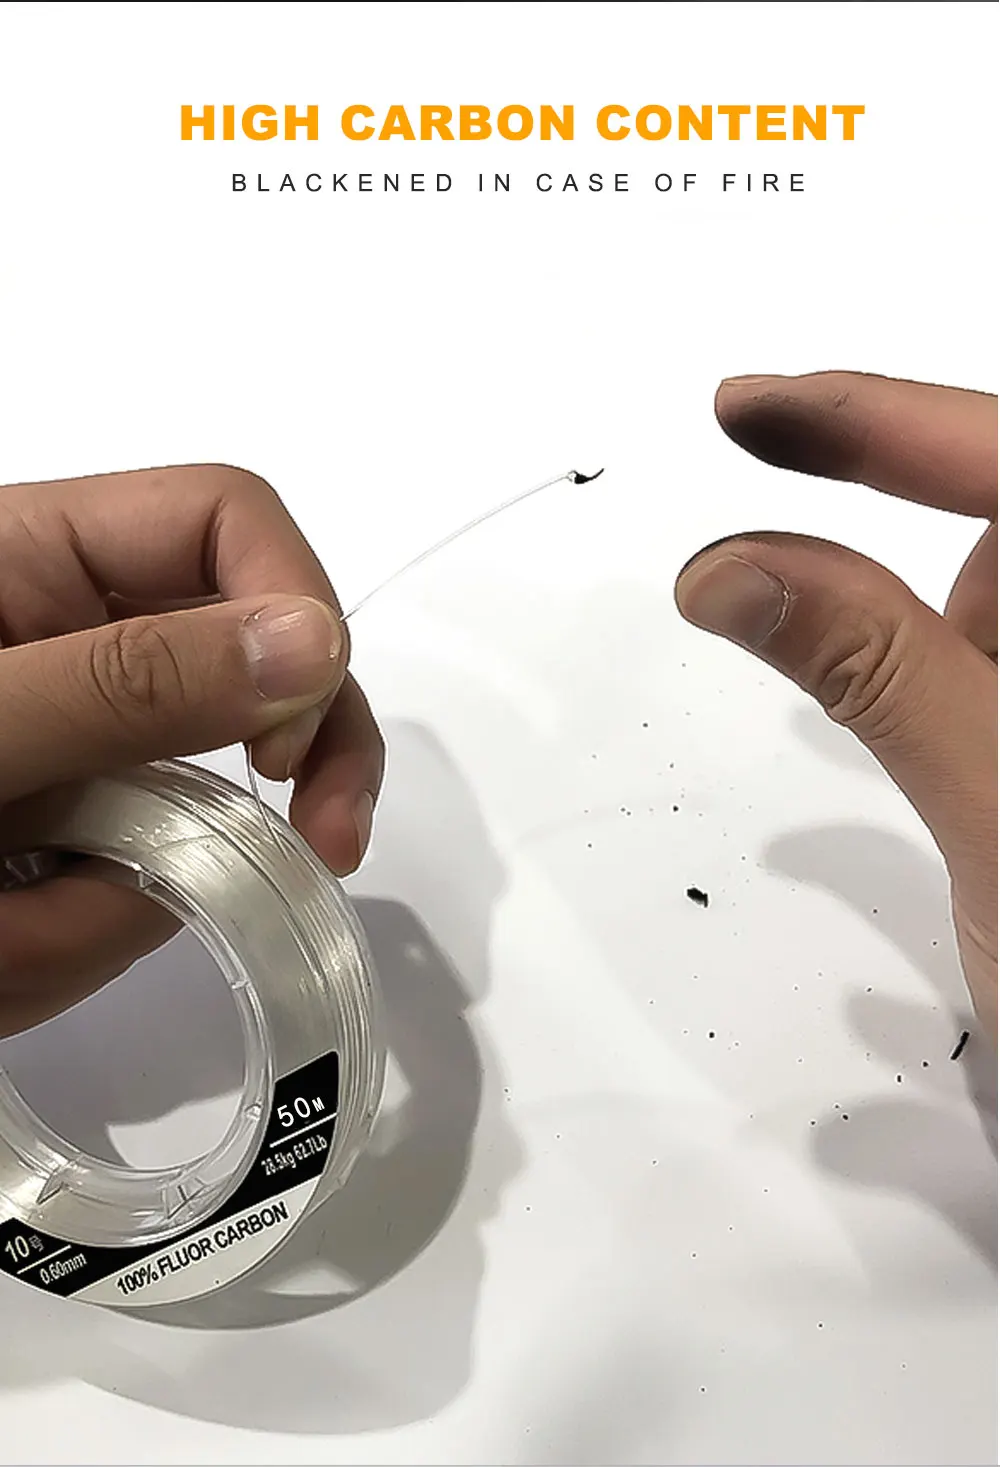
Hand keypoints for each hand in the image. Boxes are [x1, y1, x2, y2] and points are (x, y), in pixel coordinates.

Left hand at [0, 465, 383, 1035]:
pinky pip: (138, 881)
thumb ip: (125, 686)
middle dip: (302, 754)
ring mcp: (73, 747)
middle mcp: (72, 641)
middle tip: (328, 846)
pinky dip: (77, 936)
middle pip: (261, 655)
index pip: (225, 523)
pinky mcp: (61, 837)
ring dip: (116, 893)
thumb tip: (316, 642)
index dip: (293, 608)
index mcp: (32, 558)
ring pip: (200, 800)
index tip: (288, 742)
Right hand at [675, 372, 997, 1040]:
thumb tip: (731, 568)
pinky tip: (973, 784)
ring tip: (975, 791)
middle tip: (865, 618)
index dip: (876, 413)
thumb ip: (872, 666)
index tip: (750, 407)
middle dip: (928, 568)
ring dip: (945, 663)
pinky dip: (951, 703)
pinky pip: (990, 681)